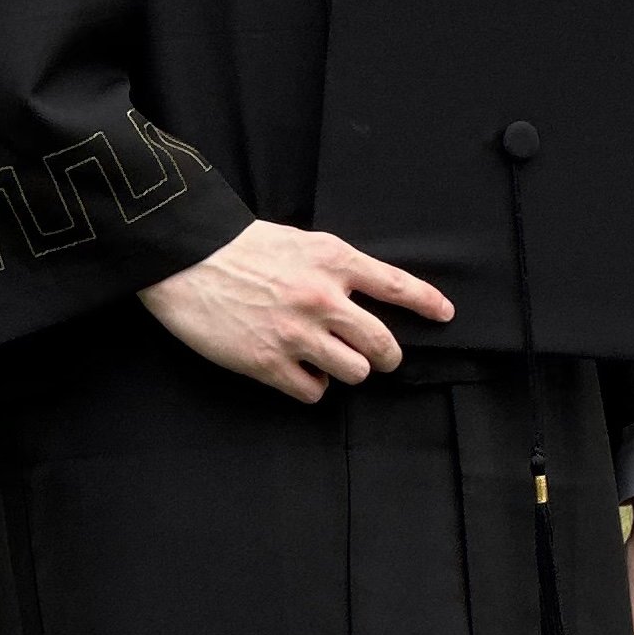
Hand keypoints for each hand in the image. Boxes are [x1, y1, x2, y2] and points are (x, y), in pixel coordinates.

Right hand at [137, 220, 452, 401]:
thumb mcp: (301, 242)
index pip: (396, 285)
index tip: (446, 315)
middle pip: (382, 343)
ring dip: (349, 371)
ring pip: (356, 372)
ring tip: (331, 361)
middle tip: (382, 358)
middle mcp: (323, 299)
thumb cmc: (243, 247)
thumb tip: (363, 298)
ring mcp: (298, 334)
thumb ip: (335, 269)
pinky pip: (315, 392)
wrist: (188, 260)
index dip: (427, 303)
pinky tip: (299, 372)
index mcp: (334, 261)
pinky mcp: (269, 364)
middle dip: (388, 356)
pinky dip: (313, 386)